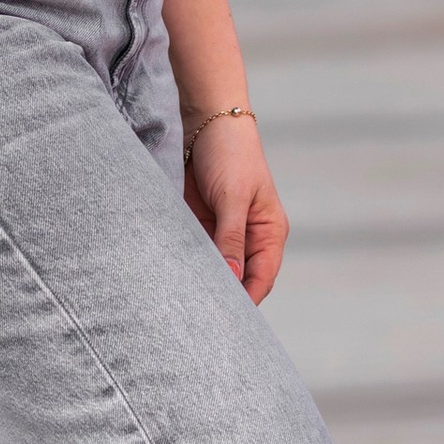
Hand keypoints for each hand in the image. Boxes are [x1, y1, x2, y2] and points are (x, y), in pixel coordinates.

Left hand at [185, 111, 287, 301]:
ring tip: (184, 304)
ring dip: (202, 280)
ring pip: (215, 268)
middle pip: (239, 278)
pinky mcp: (201, 224)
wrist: (205, 122)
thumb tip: (233, 277)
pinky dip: (187, 264)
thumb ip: (230, 237)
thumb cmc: (231, 154)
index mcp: (269, 233)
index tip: (228, 321)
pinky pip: (195, 252)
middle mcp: (249, 238)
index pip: (262, 278)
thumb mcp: (233, 197)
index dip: (247, 299)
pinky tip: (174, 277)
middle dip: (223, 296)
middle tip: (201, 320)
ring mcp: (223, 232)